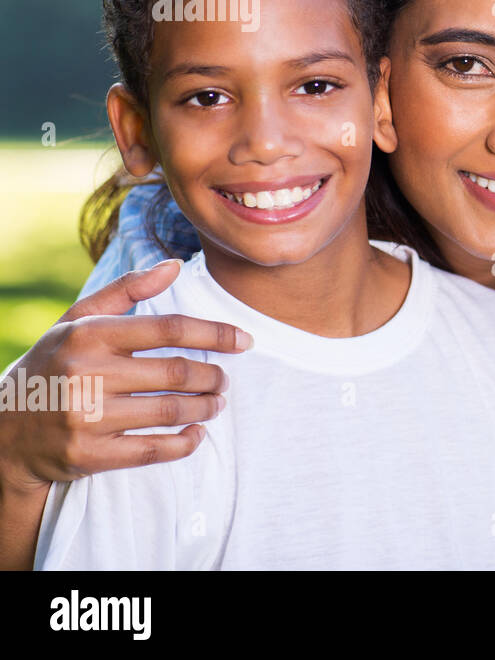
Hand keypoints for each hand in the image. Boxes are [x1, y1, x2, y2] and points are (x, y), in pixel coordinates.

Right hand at [0, 258, 251, 495]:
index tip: (245, 340)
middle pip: (176, 372)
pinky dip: (184, 442)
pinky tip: (196, 433)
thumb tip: (174, 265)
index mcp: (89, 336)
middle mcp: (87, 375)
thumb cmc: (51, 366)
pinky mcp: (88, 455)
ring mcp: (87, 418)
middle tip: (224, 379)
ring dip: (205, 407)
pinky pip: (152, 450)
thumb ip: (126, 291)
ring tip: (216, 402)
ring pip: (170, 411)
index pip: (169, 328)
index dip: (215, 333)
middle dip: (213, 376)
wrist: (1, 430)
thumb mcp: (77, 322)